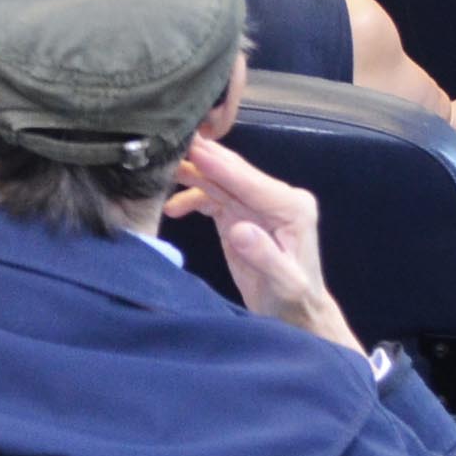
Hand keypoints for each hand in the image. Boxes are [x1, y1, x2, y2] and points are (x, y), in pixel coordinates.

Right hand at [169, 139, 359, 355]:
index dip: (220, 167)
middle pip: (233, 172)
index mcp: (292, 207)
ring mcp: (256, 204)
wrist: (294, 313)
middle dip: (202, 158)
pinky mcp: (238, 214)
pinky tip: (172, 208)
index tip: (195, 149)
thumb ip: (265, 256)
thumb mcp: (285, 284)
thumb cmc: (294, 300)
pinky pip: (212, 197)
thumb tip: (240, 228)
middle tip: (171, 142)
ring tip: (161, 169)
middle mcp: (276, 198)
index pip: (251, 182)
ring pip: (219, 181)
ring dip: (192, 174)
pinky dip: (191, 198)